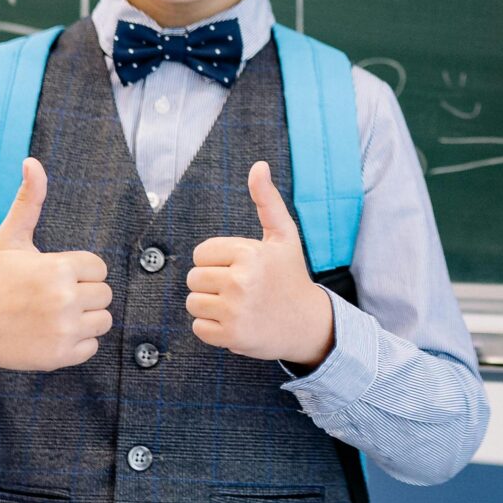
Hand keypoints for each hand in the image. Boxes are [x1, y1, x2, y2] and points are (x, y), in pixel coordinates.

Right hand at [0, 160, 113, 377]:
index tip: (53, 276)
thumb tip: (32, 161)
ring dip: (84, 318)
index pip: (97, 268)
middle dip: (83, 293)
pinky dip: (77, 343)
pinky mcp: (61, 356)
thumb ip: (29, 199)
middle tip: (52, 296)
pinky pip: (92, 346)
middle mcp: (63, 300)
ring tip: (54, 314)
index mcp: (57, 268)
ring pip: (103, 320)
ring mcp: (63, 330)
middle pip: (104, 294)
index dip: (78, 271)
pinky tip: (51, 333)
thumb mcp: (10, 237)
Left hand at [185, 163, 334, 369]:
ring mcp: (235, 310)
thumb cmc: (291, 276)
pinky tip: (236, 322)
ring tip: (236, 306)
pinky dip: (212, 328)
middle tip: (239, 289)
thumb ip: (267, 200)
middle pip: (194, 278)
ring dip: (210, 306)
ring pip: (193, 302)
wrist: (309, 324)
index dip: (217, 261)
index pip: (201, 253)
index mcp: (249, 253)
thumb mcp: (284, 236)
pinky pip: (198, 327)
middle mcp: (241, 281)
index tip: (240, 268)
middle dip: (211, 283)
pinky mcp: (231, 336)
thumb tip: (258, 166)